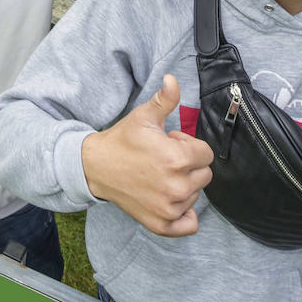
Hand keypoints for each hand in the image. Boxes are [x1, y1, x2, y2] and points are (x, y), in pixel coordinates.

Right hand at [79, 75, 212, 235]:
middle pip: (204, 174)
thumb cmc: (122, 140)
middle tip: (163, 159)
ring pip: (195, 194)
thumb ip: (165, 99)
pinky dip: (185, 214)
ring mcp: (169, 207)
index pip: (206, 154)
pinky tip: (170, 199)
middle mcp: (177, 186)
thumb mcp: (144, 116)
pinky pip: (190, 223)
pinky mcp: (162, 224)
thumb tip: (173, 78)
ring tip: (159, 175)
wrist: (95, 166)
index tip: (169, 143)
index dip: (188, 145)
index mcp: (177, 159)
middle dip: (188, 165)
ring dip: (183, 185)